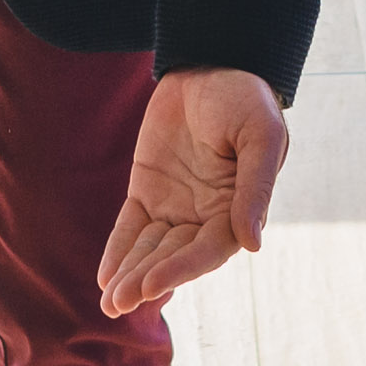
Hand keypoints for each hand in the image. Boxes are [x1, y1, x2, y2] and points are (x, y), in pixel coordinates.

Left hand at [96, 67, 288, 316]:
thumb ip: (255, 188)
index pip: (208, 251)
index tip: (151, 285)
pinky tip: (105, 277)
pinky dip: (118, 251)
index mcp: (237, 209)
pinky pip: (131, 227)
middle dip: (147, 280)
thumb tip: (253, 244)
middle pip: (174, 257)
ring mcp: (176, 205)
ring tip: (110, 302)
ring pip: (150, 249)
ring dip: (130, 274)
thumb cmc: (246, 99)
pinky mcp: (148, 191)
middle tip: (119, 303)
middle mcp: (206, 215)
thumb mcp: (260, 136)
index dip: (181, 269)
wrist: (211, 63)